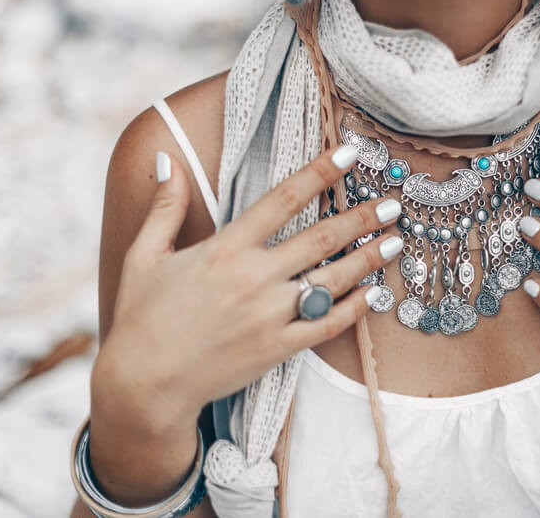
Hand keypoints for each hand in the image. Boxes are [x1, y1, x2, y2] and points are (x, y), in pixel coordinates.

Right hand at [95, 143, 402, 430]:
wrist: (143, 385)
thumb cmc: (142, 317)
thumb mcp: (144, 255)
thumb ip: (165, 207)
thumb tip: (167, 159)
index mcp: (225, 248)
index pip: (284, 199)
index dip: (320, 172)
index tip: (351, 153)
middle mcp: (254, 277)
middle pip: (322, 237)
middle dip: (363, 216)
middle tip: (394, 202)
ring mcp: (270, 315)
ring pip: (333, 279)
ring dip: (369, 258)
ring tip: (397, 240)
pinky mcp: (278, 348)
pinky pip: (327, 325)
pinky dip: (355, 308)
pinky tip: (375, 293)